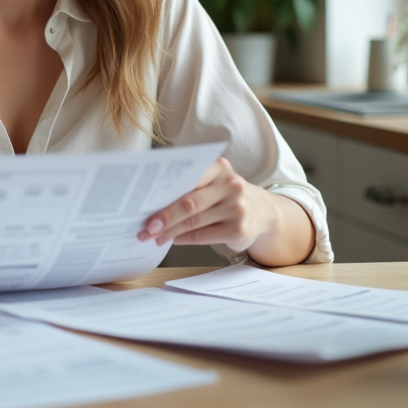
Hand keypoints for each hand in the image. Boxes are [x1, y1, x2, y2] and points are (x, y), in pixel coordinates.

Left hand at [137, 157, 277, 252]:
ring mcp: (237, 209)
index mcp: (220, 167)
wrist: (263, 212)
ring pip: (194, 222)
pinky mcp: (238, 230)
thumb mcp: (215, 182)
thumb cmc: (226, 195)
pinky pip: (203, 236)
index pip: (188, 177)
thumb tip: (154, 202)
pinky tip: (172, 239)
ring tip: (154, 236)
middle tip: (146, 227)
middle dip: (164, 216)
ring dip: (170, 231)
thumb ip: (190, 186)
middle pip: (189, 202)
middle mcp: (231, 185)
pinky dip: (184, 239)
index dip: (165, 191)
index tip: (144, 202)